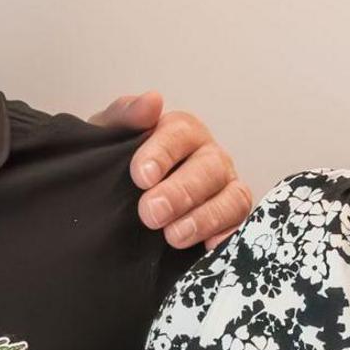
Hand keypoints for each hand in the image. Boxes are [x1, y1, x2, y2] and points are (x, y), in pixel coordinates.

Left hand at [95, 94, 254, 248]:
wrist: (115, 203)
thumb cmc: (118, 166)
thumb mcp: (109, 138)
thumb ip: (126, 117)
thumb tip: (151, 101)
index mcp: (182, 131)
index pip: (180, 133)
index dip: (162, 153)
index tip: (140, 176)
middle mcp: (209, 156)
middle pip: (208, 168)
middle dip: (180, 192)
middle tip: (150, 213)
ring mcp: (225, 188)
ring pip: (231, 197)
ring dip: (204, 218)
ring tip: (173, 237)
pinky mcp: (232, 220)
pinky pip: (241, 226)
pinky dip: (228, 237)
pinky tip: (207, 247)